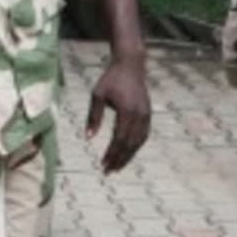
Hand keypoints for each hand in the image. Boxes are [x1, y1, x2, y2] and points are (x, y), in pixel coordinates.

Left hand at [85, 58, 150, 173]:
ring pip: (138, 142)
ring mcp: (146, 115)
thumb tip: (88, 138)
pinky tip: (127, 153)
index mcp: (126, 111)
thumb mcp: (98, 95)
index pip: (119, 139)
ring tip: (117, 167)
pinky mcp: (148, 114)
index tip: (103, 164)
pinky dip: (135, 147)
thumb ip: (94, 116)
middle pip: (130, 144)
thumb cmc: (111, 79)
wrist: (130, 65)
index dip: (112, 153)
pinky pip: (143, 135)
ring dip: (128, 156)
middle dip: (119, 159)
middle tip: (108, 171)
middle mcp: (139, 115)